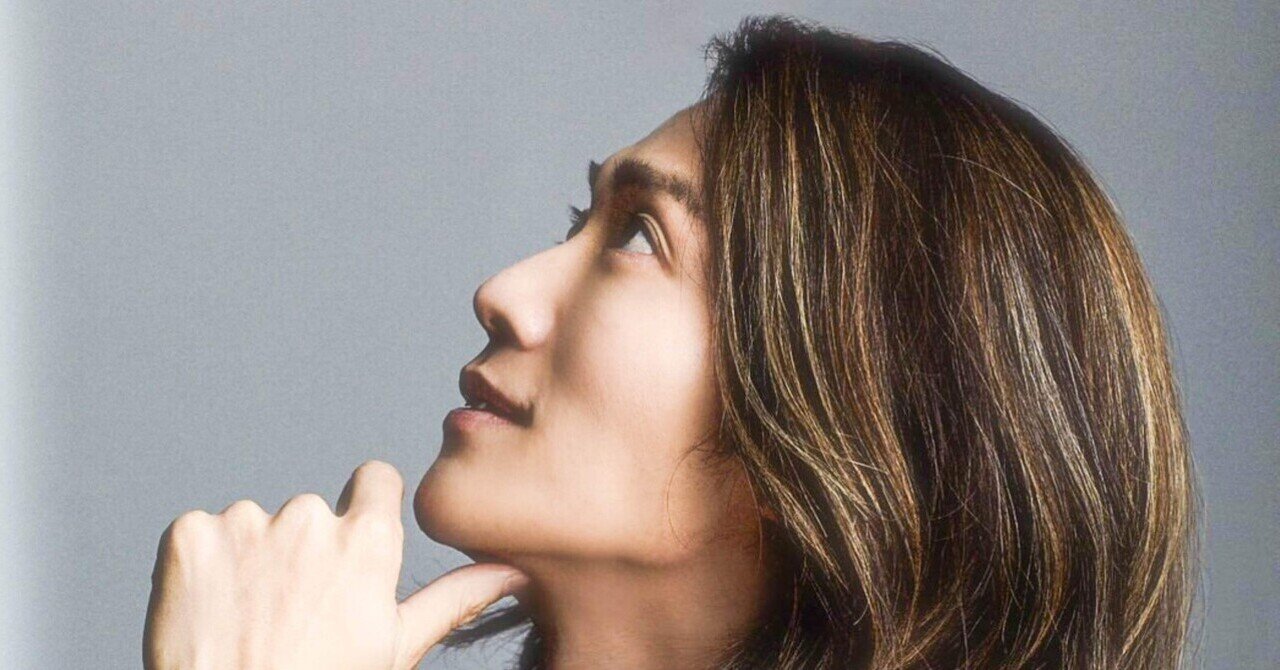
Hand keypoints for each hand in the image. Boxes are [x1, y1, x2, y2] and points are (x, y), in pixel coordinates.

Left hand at [143, 459, 528, 669]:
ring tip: (249, 620)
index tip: (349, 549)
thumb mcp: (396, 648)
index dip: (363, 514)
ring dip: (251, 560)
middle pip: (311, 512)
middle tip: (294, 613)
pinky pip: (200, 534)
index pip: (375, 479)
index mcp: (368, 538)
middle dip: (302, 551)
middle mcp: (309, 516)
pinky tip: (211, 612)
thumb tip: (511, 572)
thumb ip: (455, 597)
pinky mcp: (189, 534)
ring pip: (254, 525)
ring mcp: (245, 522)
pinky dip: (203, 567)